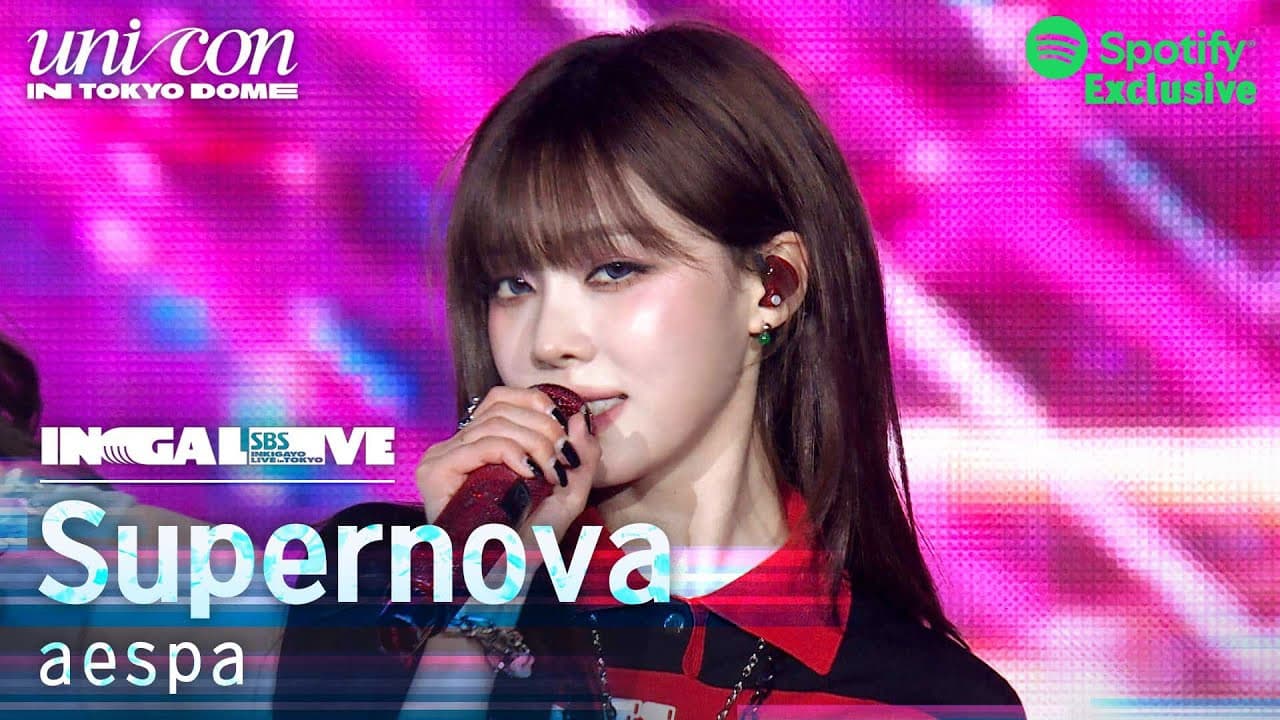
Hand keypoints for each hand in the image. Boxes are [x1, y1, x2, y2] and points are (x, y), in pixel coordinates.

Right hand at [413, 386, 599, 548]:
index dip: (536, 401)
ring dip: (534, 442)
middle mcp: (456, 447)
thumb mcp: (568, 493)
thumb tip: (580, 417)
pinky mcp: (435, 473)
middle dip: (544, 428)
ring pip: (494, 423)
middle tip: (563, 460)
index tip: (565, 430)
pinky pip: (480, 444)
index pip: (501, 398)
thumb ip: (580, 456)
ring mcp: (441, 458)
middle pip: (501, 407)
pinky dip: (512, 452)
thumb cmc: (532, 541)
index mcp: (479, 445)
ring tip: (551, 473)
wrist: (505, 579)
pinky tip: (530, 473)